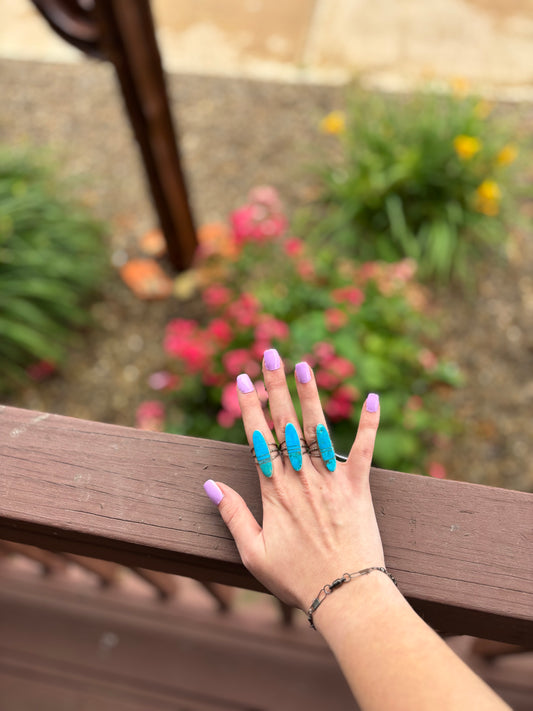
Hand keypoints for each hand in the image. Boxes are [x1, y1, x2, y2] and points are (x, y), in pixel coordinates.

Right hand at [205, 349, 384, 610]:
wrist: (345, 596)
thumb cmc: (297, 579)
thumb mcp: (253, 553)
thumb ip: (233, 515)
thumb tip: (210, 484)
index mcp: (274, 491)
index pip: (258, 439)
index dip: (249, 407)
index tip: (241, 380)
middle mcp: (301, 477)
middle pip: (284, 424)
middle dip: (275, 386)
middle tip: (268, 355)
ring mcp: (331, 480)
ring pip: (318, 429)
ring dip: (310, 395)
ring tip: (303, 364)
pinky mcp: (358, 487)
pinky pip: (365, 449)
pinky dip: (369, 423)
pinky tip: (372, 396)